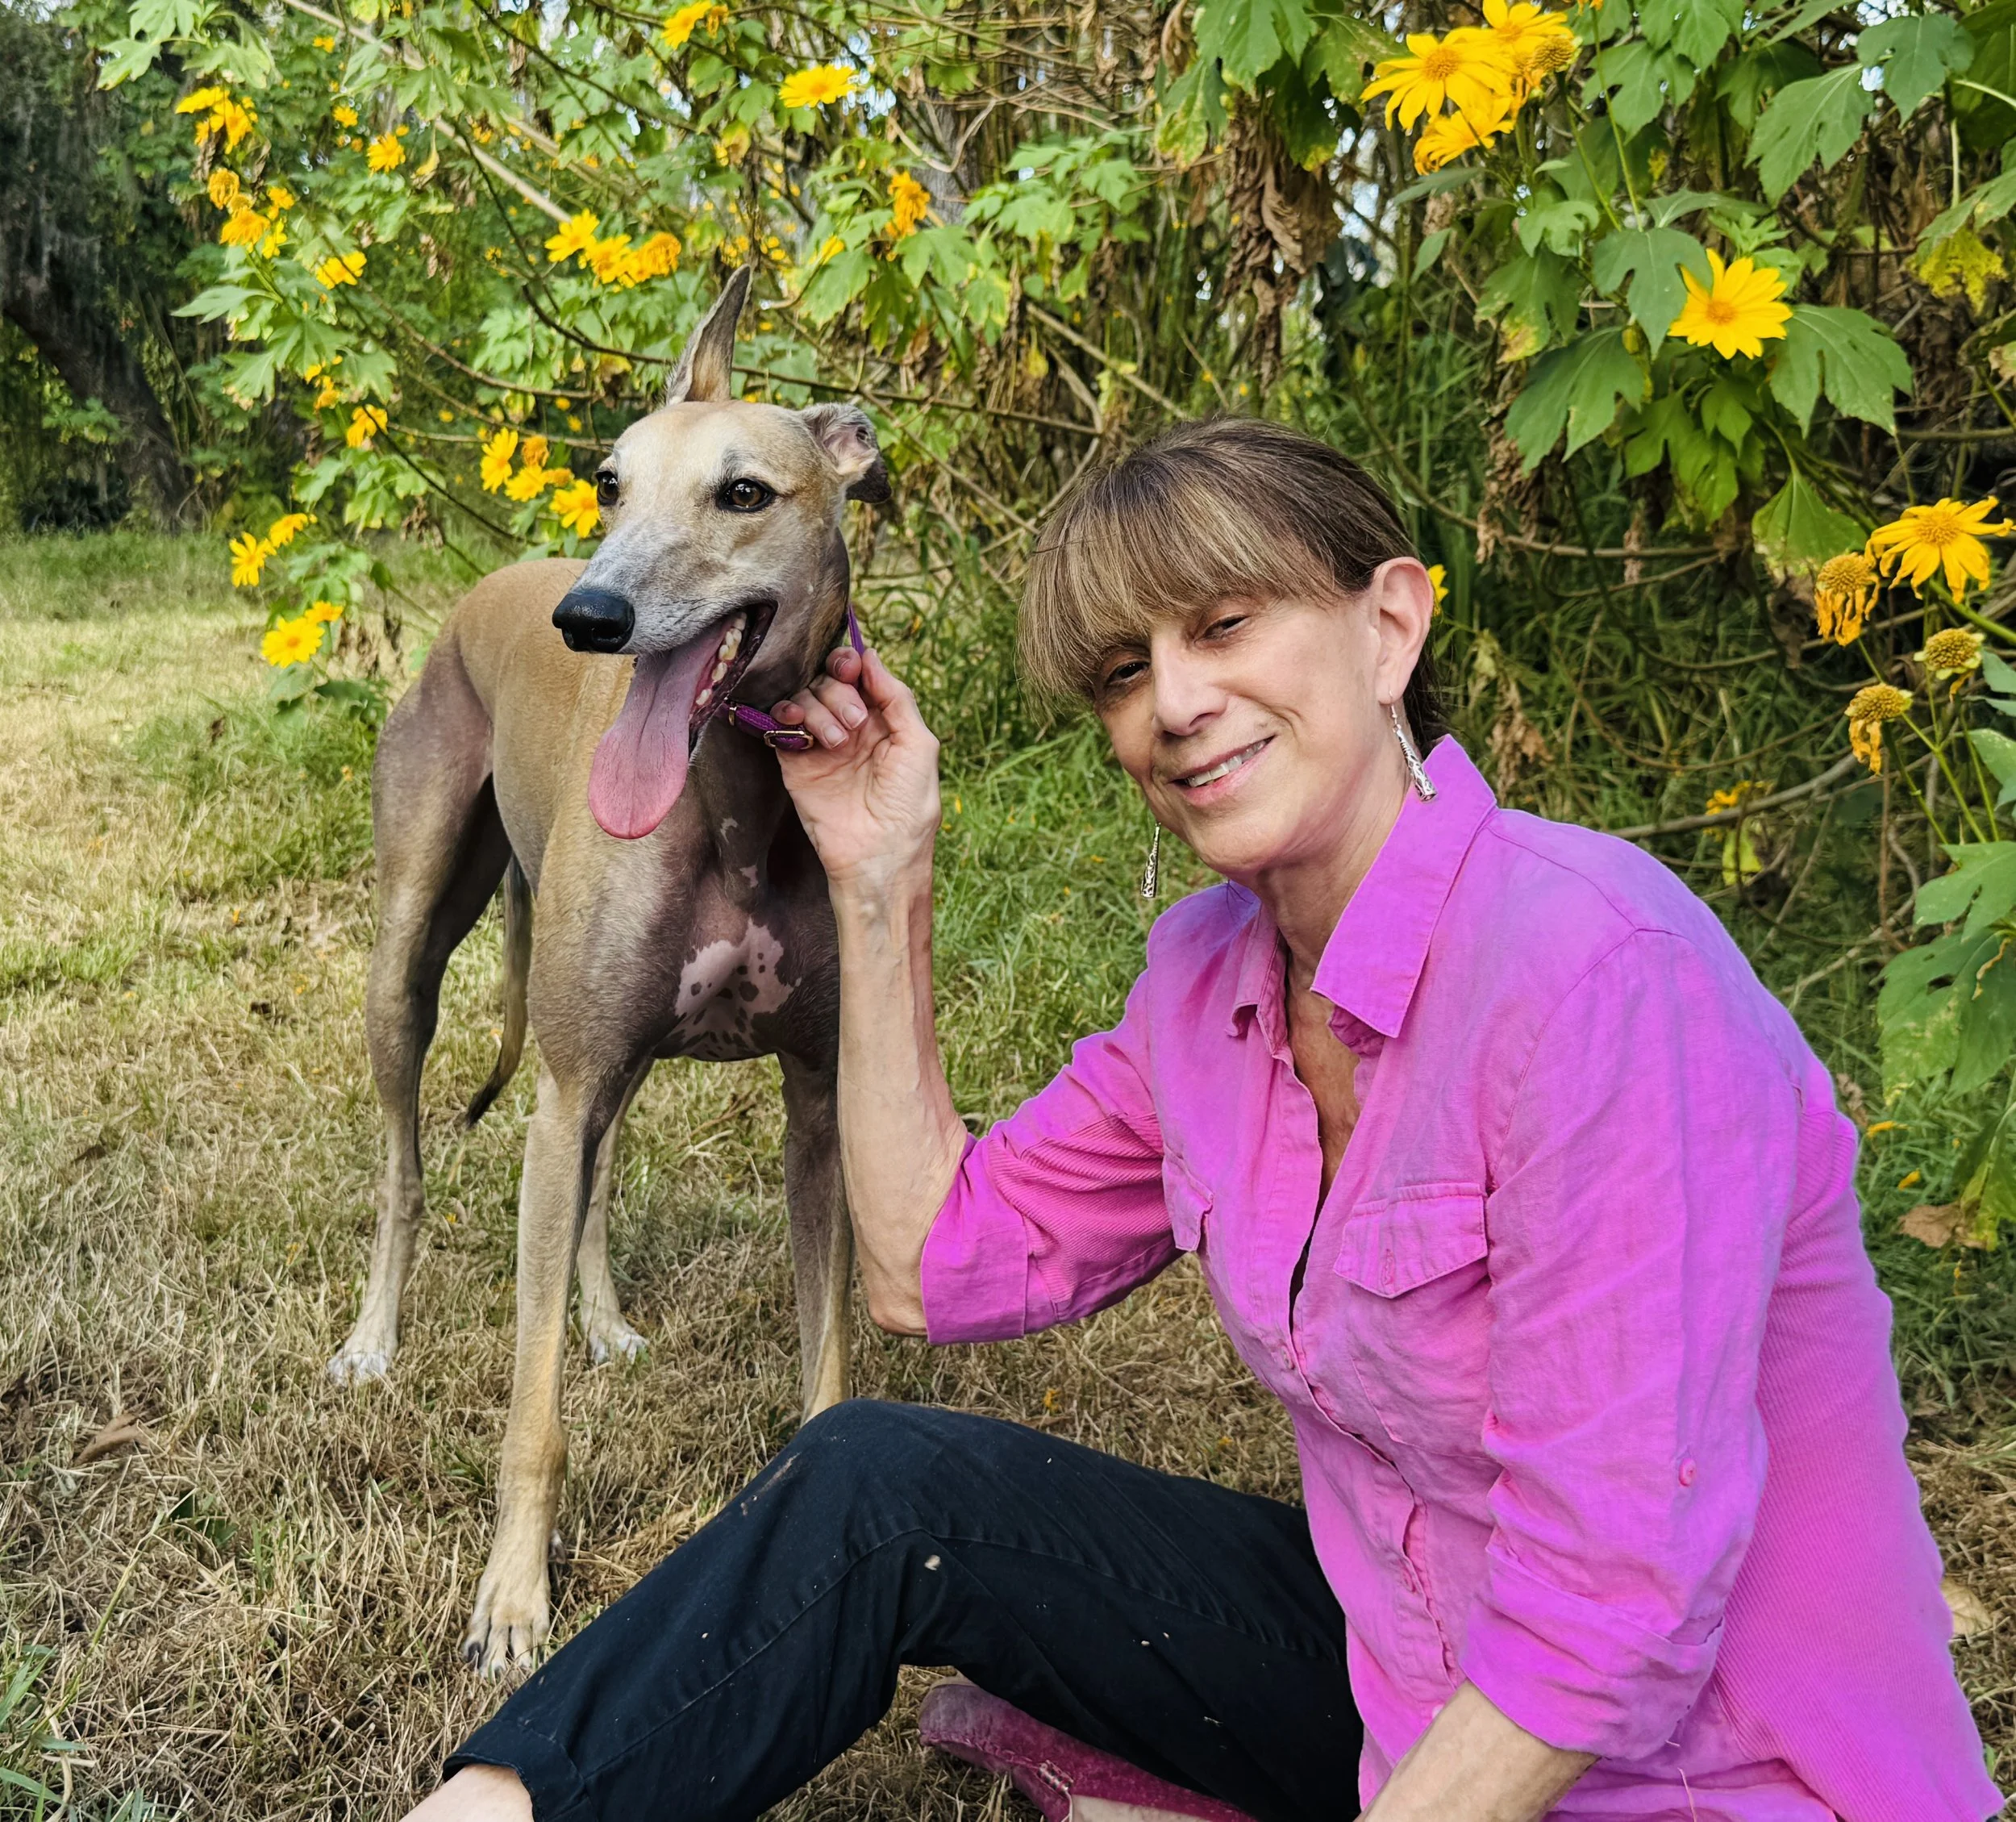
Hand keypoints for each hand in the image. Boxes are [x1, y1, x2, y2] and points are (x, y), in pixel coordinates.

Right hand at [773, 643, 940, 897]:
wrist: (875, 857)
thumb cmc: (908, 808)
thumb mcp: (920, 746)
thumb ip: (897, 697)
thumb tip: (870, 656)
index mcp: (883, 721)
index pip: (859, 676)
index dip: (851, 665)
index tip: (850, 669)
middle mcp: (850, 727)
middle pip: (829, 681)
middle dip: (839, 691)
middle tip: (854, 723)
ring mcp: (820, 743)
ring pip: (805, 697)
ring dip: (818, 708)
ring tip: (836, 742)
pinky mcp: (794, 761)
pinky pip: (781, 722)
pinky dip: (785, 713)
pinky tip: (796, 723)